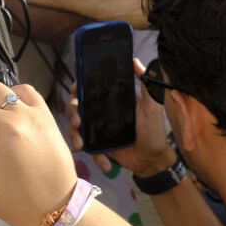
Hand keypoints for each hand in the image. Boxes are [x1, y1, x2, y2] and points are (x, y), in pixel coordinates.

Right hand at [68, 59, 173, 177]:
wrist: (154, 160)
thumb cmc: (154, 130)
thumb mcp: (152, 107)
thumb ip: (146, 85)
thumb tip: (136, 61)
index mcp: (112, 99)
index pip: (90, 88)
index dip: (78, 86)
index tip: (75, 89)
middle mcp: (102, 112)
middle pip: (78, 106)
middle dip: (72, 112)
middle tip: (77, 121)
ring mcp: (98, 130)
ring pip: (77, 127)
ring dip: (74, 134)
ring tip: (80, 144)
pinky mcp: (99, 147)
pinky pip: (89, 149)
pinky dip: (95, 157)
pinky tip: (106, 164)